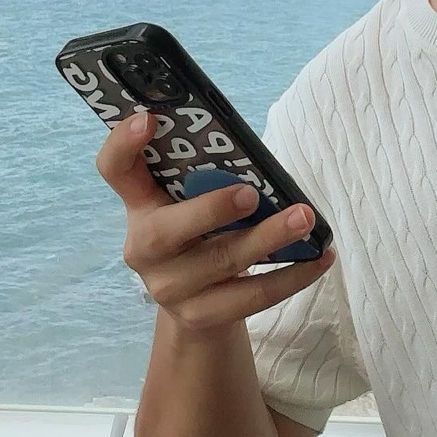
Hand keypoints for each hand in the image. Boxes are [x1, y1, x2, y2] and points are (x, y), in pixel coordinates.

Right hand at [96, 111, 336, 334]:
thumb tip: (256, 159)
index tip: (148, 119)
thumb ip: (208, 176)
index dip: (123, 144)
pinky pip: (251, 297)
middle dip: (211, 211)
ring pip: (218, 264)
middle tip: (252, 194)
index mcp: (141, 204)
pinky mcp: (201, 317)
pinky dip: (292, 275)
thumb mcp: (194, 199)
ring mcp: (169, 288)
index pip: (115, 170)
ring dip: (267, 239)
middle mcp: (144, 247)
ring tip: (304, 218)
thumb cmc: (204, 231)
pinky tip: (321, 256)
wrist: (199, 303)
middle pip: (164, 232)